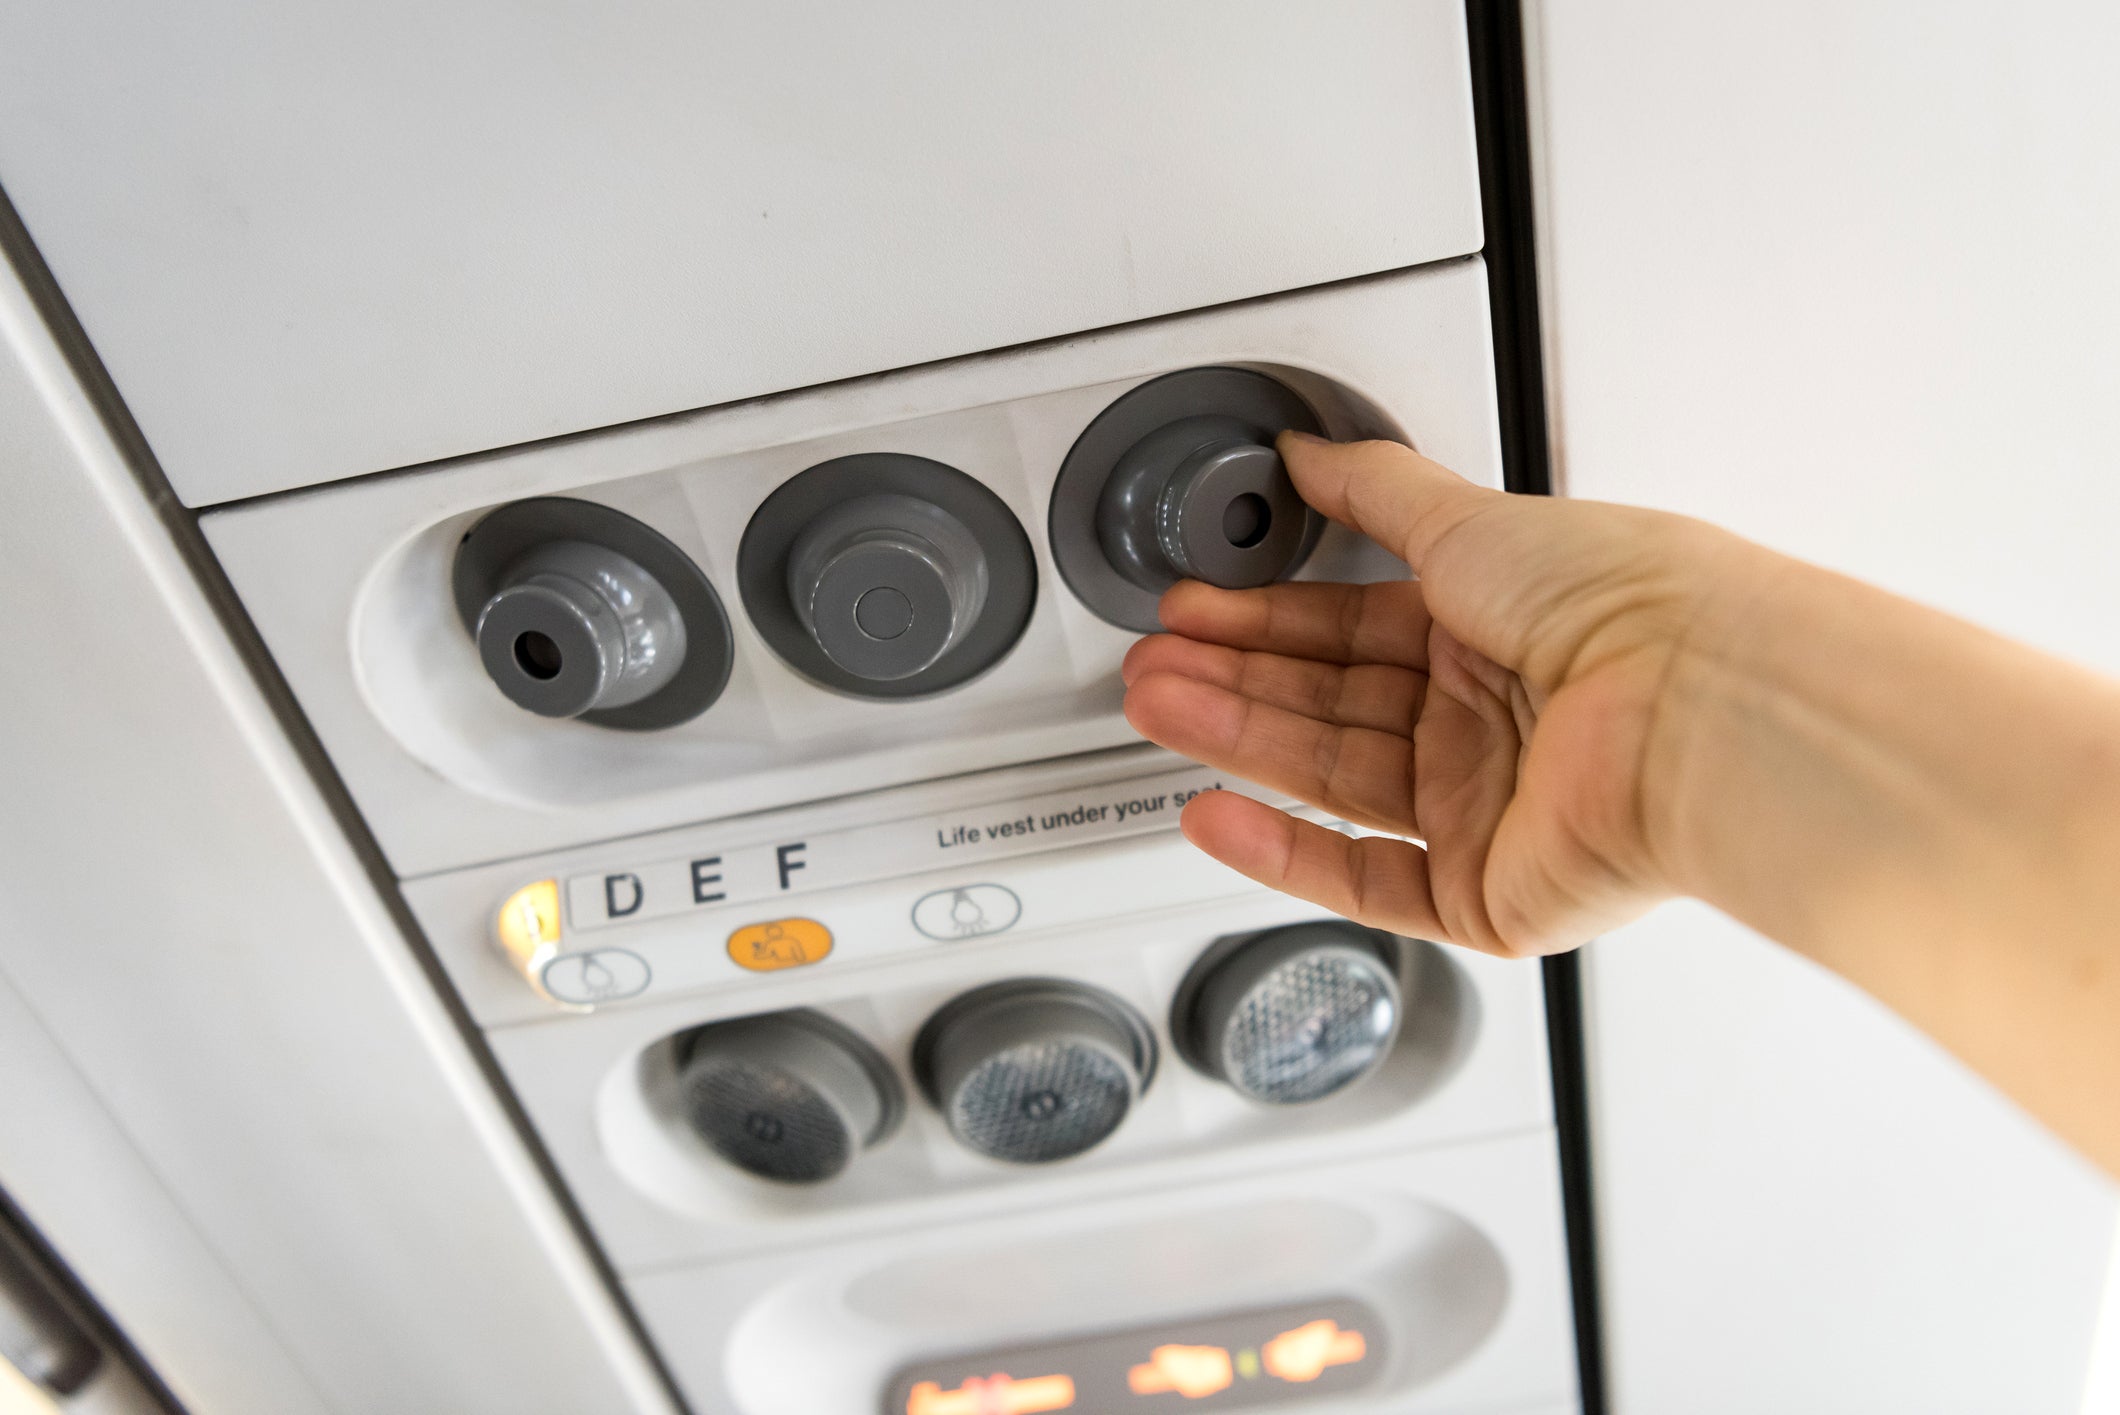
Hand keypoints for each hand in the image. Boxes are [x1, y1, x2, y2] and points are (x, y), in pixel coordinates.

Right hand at [1122, 432, 1754, 956]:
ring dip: (1238, 744)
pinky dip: (1284, 852)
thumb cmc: (1618, 604)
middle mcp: (1491, 724)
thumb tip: (1307, 449)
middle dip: (1233, 681)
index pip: (1351, 630)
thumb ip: (1374, 488)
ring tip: (1159, 709)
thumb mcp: (1471, 517)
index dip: (1264, 621)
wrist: (1693, 705)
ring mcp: (1488, 812)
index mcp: (1495, 633)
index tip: (1194, 610)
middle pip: (1329, 705)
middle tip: (1152, 665)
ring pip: (1332, 783)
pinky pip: (1365, 879)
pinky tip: (1219, 815)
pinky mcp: (1487, 895)